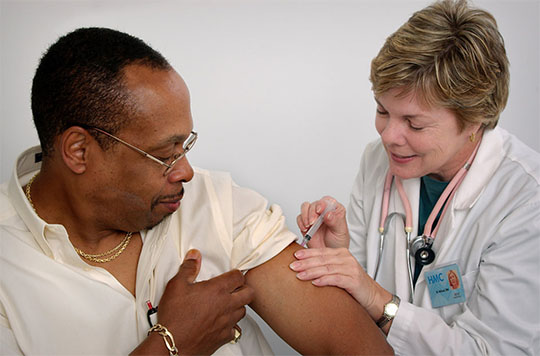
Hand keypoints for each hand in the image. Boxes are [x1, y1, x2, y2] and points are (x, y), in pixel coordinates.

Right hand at [133, 249, 253, 354]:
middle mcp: (226, 305)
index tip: (230, 275)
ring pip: (243, 311)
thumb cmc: (174, 316)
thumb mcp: (176, 285)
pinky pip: (235, 329)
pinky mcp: (224, 337)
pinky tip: (222, 323)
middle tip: (235, 288)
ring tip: (228, 304)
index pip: (238, 276)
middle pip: (249, 293)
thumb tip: (195, 256)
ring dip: (238, 306)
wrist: (172, 343)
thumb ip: (188, 268)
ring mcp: (227, 322)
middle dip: (244, 288)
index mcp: (217, 290)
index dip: (236, 274)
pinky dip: (231, 325)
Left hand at [289, 247, 390, 320]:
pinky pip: (336, 279)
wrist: (371, 295)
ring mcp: (351, 269)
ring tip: (300, 275)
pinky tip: (315, 283)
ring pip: (327, 268)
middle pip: (322, 259)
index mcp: (341, 253)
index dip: (307, 253)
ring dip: (312, 272)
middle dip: (306, 263)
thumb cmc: (352, 284)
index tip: (295, 256)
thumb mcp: (337, 271)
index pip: (321, 252)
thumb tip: (303, 266)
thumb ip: (325, 266)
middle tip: (293, 266)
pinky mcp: (354, 280)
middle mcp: (346, 259)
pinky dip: (324, 280)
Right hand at [297, 196, 348, 247]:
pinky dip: (300, 222)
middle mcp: (323, 211)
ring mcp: (314, 216)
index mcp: (335, 210)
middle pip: (314, 204)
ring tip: (308, 225)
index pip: (327, 200)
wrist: (329, 255)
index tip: (320, 211)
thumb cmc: (338, 242)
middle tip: (312, 222)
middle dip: (312, 212)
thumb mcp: (340, 232)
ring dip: (305, 215)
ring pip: (305, 207)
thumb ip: (335, 221)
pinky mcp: (305, 223)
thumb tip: (328, 214)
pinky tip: (305, 229)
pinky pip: (299, 218)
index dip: (322, 204)